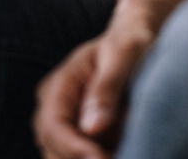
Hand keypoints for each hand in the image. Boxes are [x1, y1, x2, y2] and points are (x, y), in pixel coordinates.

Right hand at [34, 0, 157, 158]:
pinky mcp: (82, 137)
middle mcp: (54, 108)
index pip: (53, 126)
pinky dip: (104, 155)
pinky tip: (123, 148)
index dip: (73, 149)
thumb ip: (107, 87)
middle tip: (122, 153)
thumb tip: (93, 129)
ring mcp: (66, 125)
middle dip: (87, 157)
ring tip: (126, 141)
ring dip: (97, 156)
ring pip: (69, 158)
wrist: (135, 41)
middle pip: (55, 151)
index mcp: (59, 84)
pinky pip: (85, 156)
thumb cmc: (129, 43)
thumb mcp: (123, 54)